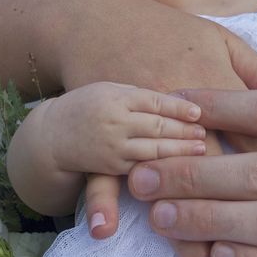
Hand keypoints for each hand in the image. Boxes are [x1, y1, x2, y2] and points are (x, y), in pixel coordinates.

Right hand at [44, 82, 205, 174]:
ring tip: (200, 148)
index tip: (199, 112)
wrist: (51, 137)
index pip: (154, 102)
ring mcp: (113, 146)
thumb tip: (175, 101)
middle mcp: (115, 121)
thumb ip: (139, 95)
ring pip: (153, 149)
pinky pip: (142, 166)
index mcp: (116, 98)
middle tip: (205, 132)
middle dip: (185, 130)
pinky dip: (163, 166)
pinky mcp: (112, 167)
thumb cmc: (87, 107)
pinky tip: (179, 164)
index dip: (179, 108)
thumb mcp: (109, 90)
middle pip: (158, 126)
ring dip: (180, 149)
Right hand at [51, 0, 256, 256]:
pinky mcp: (106, 131)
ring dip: (191, 227)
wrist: (100, 21)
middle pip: (225, 169)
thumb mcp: (226, 43)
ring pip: (172, 180)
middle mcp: (186, 111)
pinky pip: (102, 168)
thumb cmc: (173, 32)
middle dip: (251, 215)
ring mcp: (143, 122)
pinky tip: (108, 232)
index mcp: (222, 85)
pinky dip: (104, 198)